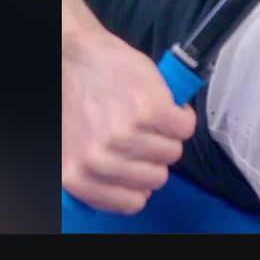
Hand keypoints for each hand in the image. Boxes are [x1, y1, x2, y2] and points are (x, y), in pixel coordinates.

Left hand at [62, 28, 195, 212]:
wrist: (78, 56)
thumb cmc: (76, 98)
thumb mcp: (73, 149)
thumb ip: (97, 176)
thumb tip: (136, 193)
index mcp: (78, 177)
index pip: (132, 202)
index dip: (142, 182)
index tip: (142, 165)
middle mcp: (101, 161)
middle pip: (157, 178)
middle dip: (157, 156)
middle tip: (146, 134)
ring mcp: (127, 135)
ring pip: (173, 152)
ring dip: (169, 134)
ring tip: (152, 116)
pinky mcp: (152, 110)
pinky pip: (186, 127)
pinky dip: (183, 116)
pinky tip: (168, 105)